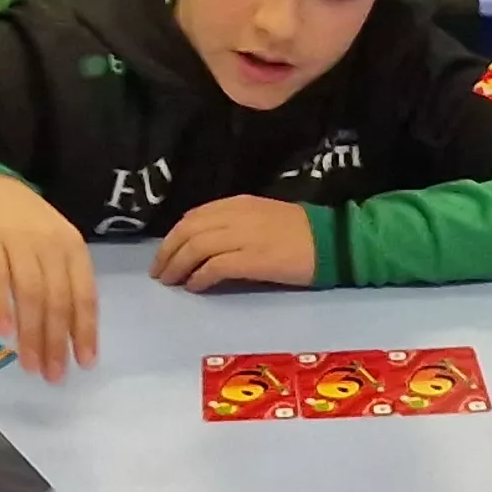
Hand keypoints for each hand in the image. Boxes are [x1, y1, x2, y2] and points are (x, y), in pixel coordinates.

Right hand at [0, 172, 98, 380]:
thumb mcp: (50, 245)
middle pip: (58, 300)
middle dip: (57, 341)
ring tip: (29, 364)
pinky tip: (3, 331)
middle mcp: (50, 243)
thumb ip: (61, 280)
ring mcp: (18, 239)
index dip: (85, 330)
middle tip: (52, 375)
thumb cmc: (20, 222)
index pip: (84, 294)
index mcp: (72, 247)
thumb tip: (69, 334)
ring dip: (31, 333)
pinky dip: (0, 304)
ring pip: (30, 294)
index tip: (84, 363)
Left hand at [149, 194, 314, 290]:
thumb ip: (235, 224)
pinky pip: (214, 267)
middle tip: (159, 273)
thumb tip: (205, 243)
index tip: (165, 253)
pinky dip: (199, 277)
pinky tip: (195, 287)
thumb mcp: (263, 217)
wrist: (332, 242)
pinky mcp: (252, 259)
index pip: (194, 216)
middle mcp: (236, 216)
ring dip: (178, 266)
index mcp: (238, 204)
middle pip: (188, 231)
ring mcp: (243, 237)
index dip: (174, 236)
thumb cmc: (302, 233)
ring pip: (195, 247)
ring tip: (171, 282)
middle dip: (168, 252)